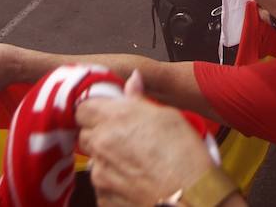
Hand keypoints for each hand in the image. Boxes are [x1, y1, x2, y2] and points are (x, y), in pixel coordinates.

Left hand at [76, 82, 215, 206]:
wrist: (192, 197)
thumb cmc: (185, 157)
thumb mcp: (168, 116)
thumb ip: (140, 98)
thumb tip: (133, 80)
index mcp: (115, 118)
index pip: (84, 108)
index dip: (96, 110)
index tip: (108, 114)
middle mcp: (102, 144)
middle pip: (86, 134)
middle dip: (100, 134)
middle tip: (125, 138)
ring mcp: (100, 173)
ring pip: (94, 160)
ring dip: (108, 159)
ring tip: (136, 162)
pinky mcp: (103, 197)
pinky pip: (102, 185)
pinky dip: (114, 182)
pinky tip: (136, 180)